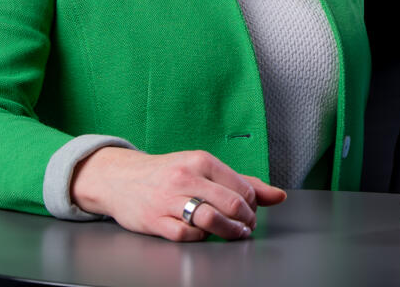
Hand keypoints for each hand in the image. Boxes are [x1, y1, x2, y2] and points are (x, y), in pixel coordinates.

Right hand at [71, 147, 286, 240]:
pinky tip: (203, 234)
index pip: (243, 187)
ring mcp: (169, 199)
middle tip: (245, 226)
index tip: (250, 211)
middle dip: (245, 221)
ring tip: (232, 233)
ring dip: (228, 232)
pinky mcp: (155, 220)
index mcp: (201, 160)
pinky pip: (187, 235)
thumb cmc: (168, 173)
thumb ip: (242, 182)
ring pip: (211, 220)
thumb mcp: (203, 168)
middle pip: (231, 204)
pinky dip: (200, 238)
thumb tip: (279, 196)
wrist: (121, 178)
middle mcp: (186, 177)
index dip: (254, 205)